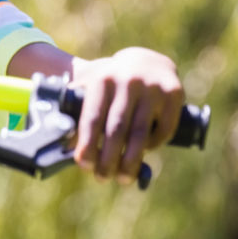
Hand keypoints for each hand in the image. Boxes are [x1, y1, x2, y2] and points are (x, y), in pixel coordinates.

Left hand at [70, 47, 183, 184]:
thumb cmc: (113, 82)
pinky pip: (163, 129)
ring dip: (130, 160)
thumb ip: (78, 109)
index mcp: (103, 80)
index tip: (84, 165)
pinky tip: (144, 154)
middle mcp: (128, 82)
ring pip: (140, 132)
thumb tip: (64, 143)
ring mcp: (152, 88)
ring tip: (123, 178)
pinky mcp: (173, 94)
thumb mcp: (94, 86)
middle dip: (108, 158)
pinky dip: (153, 145)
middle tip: (101, 178)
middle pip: (116, 129)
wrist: (147, 60)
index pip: (93, 117)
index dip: (88, 143)